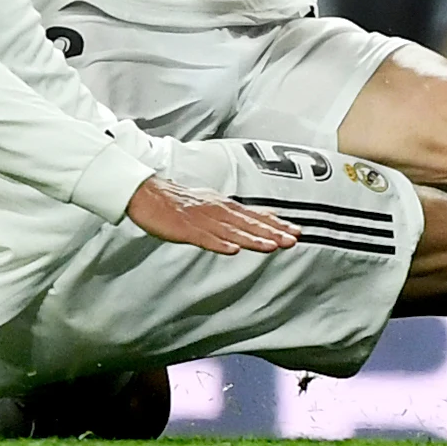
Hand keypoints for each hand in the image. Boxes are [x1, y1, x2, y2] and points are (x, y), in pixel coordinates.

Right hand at [127, 177, 299, 253]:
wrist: (149, 195)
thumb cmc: (182, 202)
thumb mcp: (214, 204)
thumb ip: (238, 214)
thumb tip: (266, 218)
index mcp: (224, 206)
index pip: (255, 216)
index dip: (277, 225)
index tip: (297, 232)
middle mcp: (217, 211)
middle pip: (248, 224)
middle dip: (272, 232)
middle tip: (293, 240)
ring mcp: (201, 220)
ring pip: (231, 231)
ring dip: (251, 239)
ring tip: (271, 246)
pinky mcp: (185, 229)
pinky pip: (204, 238)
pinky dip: (218, 243)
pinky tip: (232, 250)